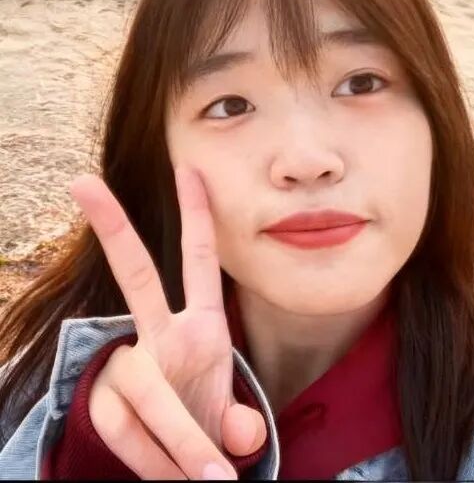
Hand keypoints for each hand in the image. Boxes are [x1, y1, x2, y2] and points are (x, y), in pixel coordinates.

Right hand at [69, 166, 266, 479]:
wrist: (176, 465)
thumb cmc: (206, 422)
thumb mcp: (229, 417)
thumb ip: (239, 422)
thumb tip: (243, 438)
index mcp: (202, 327)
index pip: (201, 262)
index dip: (197, 215)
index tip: (187, 168)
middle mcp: (161, 335)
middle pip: (137, 277)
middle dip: (114, 228)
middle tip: (83, 181)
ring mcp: (131, 366)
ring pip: (145, 393)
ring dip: (179, 446)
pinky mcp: (108, 403)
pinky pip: (129, 435)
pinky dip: (156, 464)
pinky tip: (170, 479)